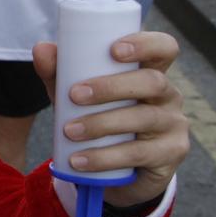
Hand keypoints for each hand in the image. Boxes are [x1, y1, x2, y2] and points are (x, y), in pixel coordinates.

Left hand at [33, 32, 189, 207]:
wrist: (115, 173)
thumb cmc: (98, 119)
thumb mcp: (76, 96)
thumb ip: (59, 73)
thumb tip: (41, 48)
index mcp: (151, 72)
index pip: (164, 48)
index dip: (145, 44)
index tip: (113, 50)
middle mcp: (169, 95)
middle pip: (152, 81)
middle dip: (111, 86)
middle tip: (74, 95)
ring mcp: (174, 125)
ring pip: (144, 118)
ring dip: (101, 124)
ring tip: (69, 131)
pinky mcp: (171, 154)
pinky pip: (138, 153)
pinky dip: (104, 157)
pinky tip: (79, 160)